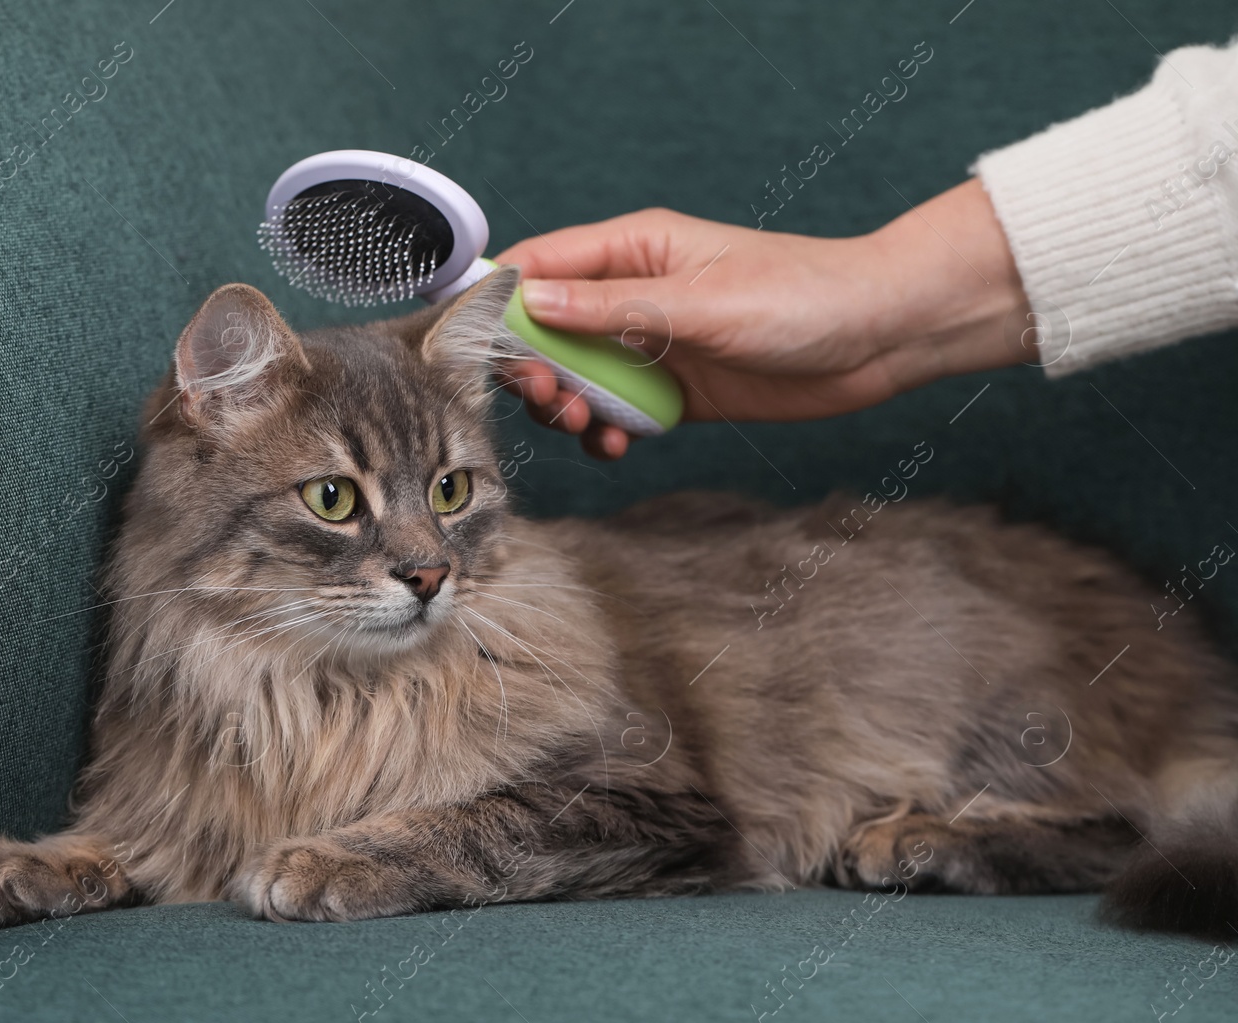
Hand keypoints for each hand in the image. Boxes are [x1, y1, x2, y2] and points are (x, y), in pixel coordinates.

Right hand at [494, 179, 1029, 458]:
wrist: (881, 338)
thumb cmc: (804, 297)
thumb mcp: (701, 302)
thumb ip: (613, 306)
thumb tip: (531, 300)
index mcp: (634, 248)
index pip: (539, 265)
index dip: (496, 302)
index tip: (470, 346)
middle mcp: (633, 292)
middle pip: (545, 328)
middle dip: (532, 367)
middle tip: (550, 398)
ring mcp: (652, 342)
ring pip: (576, 375)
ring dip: (567, 405)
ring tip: (585, 425)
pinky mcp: (675, 390)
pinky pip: (617, 411)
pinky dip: (604, 432)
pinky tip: (615, 446)